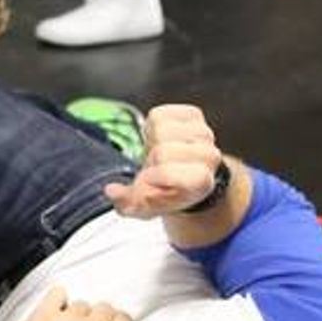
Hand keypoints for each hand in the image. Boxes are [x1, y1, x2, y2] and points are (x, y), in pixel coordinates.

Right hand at [103, 103, 220, 219]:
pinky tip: (163, 138)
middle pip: (161, 151)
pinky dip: (156, 124)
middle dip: (151, 161)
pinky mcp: (194, 115)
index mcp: (201, 182)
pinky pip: (161, 113)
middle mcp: (209, 156)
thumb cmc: (165, 192)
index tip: (149, 185)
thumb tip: (111, 190)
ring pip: (162, 129)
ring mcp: (204, 133)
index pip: (167, 172)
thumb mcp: (145, 207)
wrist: (185, 177)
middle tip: (155, 169)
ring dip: (154, 142)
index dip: (150, 178)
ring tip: (161, 155)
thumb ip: (128, 203)